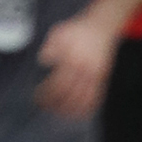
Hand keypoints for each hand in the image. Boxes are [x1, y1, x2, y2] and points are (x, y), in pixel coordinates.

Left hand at [35, 4, 115, 119]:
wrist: (101, 26)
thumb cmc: (77, 30)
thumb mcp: (59, 31)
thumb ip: (50, 46)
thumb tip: (43, 61)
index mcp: (72, 59)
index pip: (57, 83)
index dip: (46, 94)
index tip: (37, 98)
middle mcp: (85, 70)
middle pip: (69, 95)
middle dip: (55, 105)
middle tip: (45, 108)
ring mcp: (95, 76)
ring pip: (83, 100)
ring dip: (70, 111)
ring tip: (58, 114)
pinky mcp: (103, 79)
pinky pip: (96, 99)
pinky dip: (86, 109)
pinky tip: (77, 114)